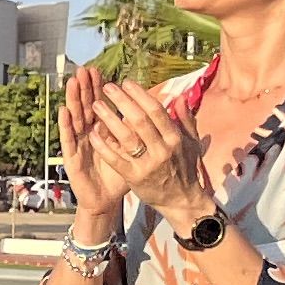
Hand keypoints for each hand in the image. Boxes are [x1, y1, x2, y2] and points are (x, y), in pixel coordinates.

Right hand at [58, 66, 125, 228]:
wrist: (106, 201)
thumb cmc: (119, 175)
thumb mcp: (133, 151)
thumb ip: (139, 132)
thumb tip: (149, 111)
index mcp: (103, 130)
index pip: (101, 104)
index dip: (99, 88)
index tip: (100, 71)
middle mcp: (88, 134)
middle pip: (87, 107)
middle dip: (86, 88)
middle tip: (85, 69)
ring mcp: (79, 145)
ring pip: (76, 118)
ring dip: (74, 100)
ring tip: (73, 82)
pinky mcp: (71, 159)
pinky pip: (68, 140)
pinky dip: (65, 125)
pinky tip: (64, 111)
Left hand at [91, 78, 215, 229]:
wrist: (181, 201)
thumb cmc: (185, 168)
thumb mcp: (191, 143)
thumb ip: (186, 119)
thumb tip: (180, 96)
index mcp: (175, 139)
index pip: (156, 111)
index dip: (140, 95)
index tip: (126, 82)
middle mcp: (162, 150)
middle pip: (140, 121)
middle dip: (122, 101)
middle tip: (107, 87)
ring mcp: (148, 165)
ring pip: (126, 138)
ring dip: (110, 119)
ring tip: (95, 104)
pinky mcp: (134, 178)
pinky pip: (116, 159)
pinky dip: (104, 145)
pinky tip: (93, 132)